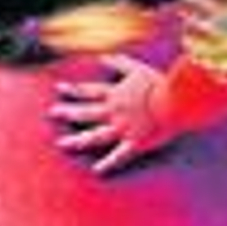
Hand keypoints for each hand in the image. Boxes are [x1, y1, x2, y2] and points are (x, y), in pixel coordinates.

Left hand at [48, 54, 179, 175]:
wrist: (175, 101)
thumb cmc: (159, 84)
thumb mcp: (137, 68)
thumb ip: (119, 62)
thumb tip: (102, 55)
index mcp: (116, 95)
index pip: (89, 91)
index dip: (73, 89)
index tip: (58, 88)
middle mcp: (115, 112)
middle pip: (86, 112)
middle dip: (67, 112)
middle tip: (51, 114)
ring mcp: (123, 129)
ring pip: (95, 135)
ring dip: (77, 140)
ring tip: (62, 144)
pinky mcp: (136, 143)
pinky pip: (119, 155)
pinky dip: (108, 163)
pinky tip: (96, 170)